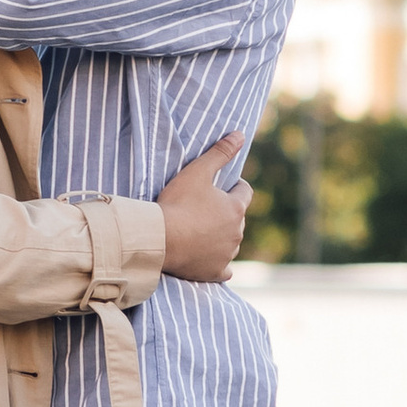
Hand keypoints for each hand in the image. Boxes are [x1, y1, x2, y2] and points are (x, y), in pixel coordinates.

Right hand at [156, 133, 248, 282]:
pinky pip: (224, 268)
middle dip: (227, 212)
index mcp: (236, 208)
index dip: (236, 186)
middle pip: (238, 218)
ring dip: (222, 236)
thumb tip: (240, 134)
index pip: (245, 193)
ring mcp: (228, 254)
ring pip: (231, 242)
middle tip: (206, 207)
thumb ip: (220, 153)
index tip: (226, 185)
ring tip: (200, 230)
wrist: (161, 239)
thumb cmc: (178, 203)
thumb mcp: (197, 172)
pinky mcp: (216, 271)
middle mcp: (237, 232)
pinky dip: (219, 263)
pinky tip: (208, 257)